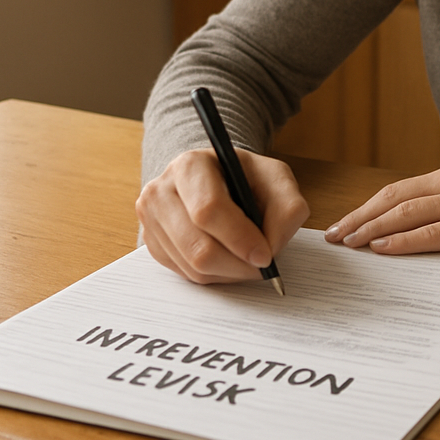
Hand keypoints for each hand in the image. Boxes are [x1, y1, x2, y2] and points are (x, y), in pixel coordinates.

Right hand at [136, 147, 309, 283]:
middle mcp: (161, 191)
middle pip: (198, 247)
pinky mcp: (152, 245)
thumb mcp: (277, 178)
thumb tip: (271, 248)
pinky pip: (185, 274)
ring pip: (192, 267)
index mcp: (190, 165)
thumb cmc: (246, 177)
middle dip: (238, 264)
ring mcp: (151, 221)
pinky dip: (215, 274)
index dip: (240, 238)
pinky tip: (228, 257)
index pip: (209, 210)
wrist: (217, 178)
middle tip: (262, 266)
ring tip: (248, 259)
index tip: (265, 255)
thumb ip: (287, 208)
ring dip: (229, 272)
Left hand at [324, 161, 439, 254]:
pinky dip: (403, 241)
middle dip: (359, 217)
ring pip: (406, 214)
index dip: (368, 206)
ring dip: (372, 229)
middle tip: (332, 235)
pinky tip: (383, 250)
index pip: (399, 189)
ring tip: (348, 243)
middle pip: (394, 198)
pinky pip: (433, 234)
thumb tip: (424, 224)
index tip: (346, 221)